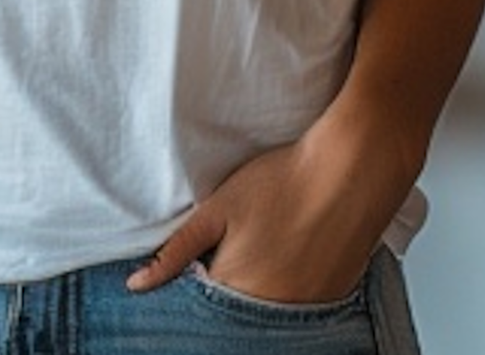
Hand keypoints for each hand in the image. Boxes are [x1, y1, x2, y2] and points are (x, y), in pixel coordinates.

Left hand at [126, 111, 409, 305]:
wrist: (348, 171)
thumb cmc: (280, 182)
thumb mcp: (217, 210)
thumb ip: (176, 251)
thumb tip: (136, 286)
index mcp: (235, 289)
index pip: (202, 306)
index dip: (199, 281)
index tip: (206, 258)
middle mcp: (269, 311)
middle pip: (235, 312)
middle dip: (228, 287)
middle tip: (245, 245)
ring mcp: (304, 311)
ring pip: (266, 313)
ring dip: (259, 290)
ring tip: (268, 246)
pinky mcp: (330, 303)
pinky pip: (298, 310)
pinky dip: (289, 289)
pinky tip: (293, 255)